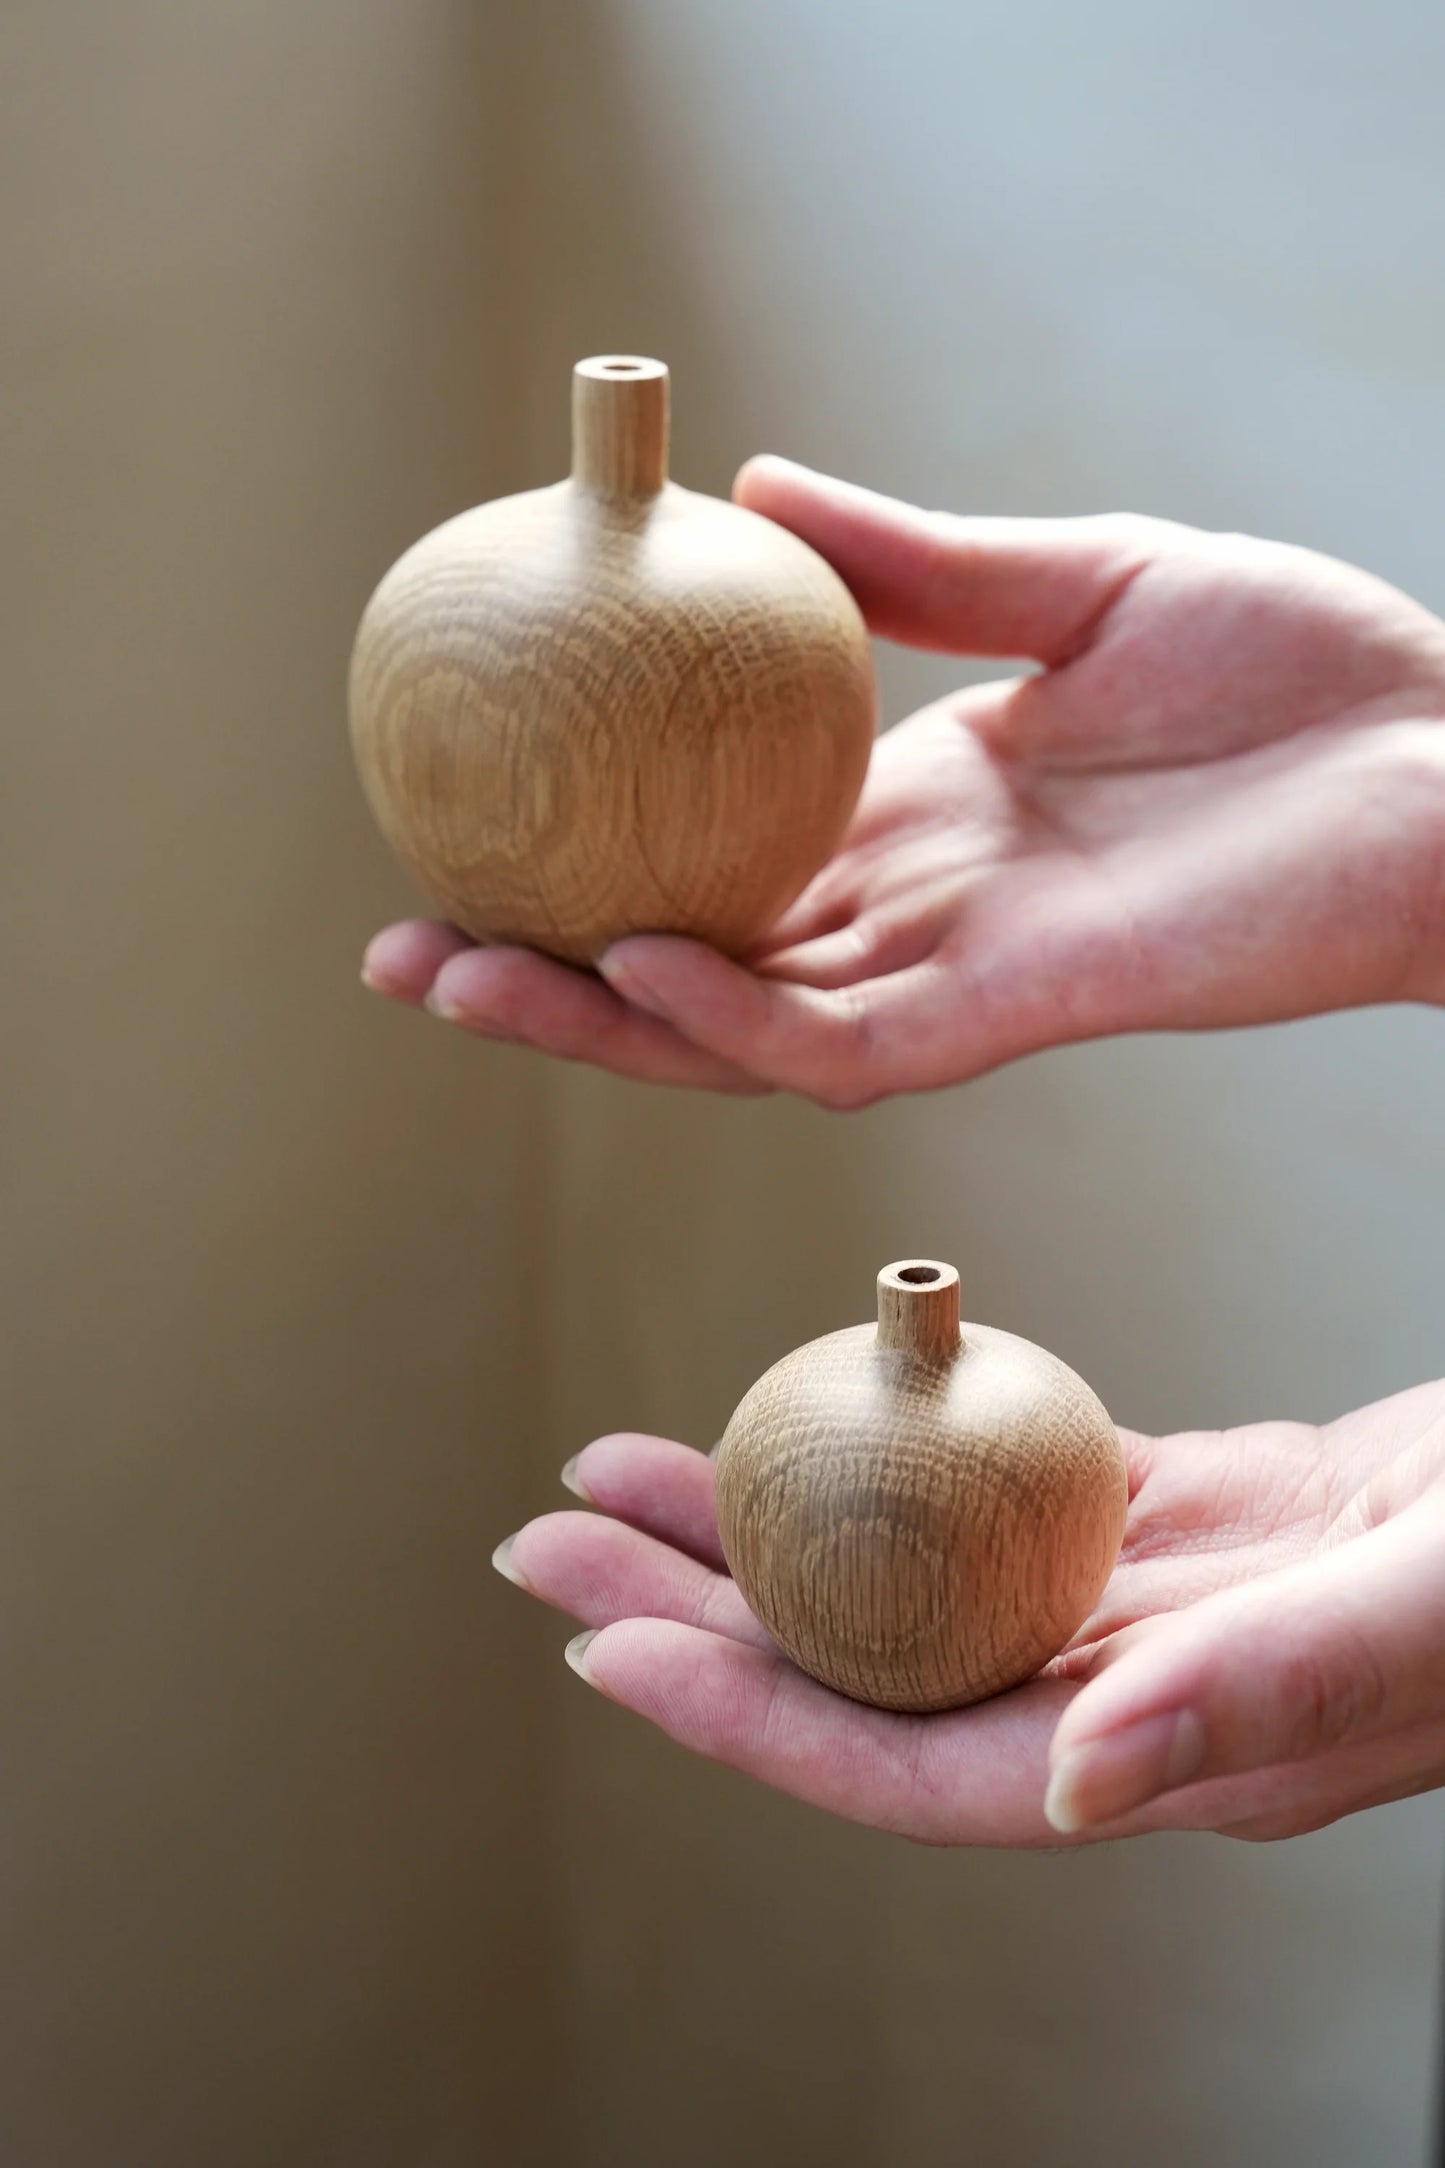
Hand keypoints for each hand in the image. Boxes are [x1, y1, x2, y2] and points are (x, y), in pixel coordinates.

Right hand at [363, 459, 1444, 1103]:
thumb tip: (751, 495)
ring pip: (737, 1033)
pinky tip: (639, 959)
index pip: (715, 859)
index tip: (467, 823)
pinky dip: (736, 1014)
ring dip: (596, 1017)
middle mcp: (911, 910)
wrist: (1444, 756)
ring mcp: (955, 972)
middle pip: (692, 969)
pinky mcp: (1019, 1010)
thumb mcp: (1075, 577)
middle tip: (404, 952)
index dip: (591, 858)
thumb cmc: (1292, 665)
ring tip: (456, 978)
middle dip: (547, 973)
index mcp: (912, 813)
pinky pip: (847, 1040)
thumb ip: (915, 562)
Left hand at [493, 1382, 1444, 1842]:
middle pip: (869, 1669)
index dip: (747, 1722)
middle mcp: (1134, 1695)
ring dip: (768, 1524)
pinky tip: (821, 1405)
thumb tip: (1077, 1787)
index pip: (912, 1766)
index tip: (600, 1654)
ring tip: (630, 1473)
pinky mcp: (1183, 1516)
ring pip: (910, 1576)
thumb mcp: (1422, 1609)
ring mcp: (1149, 1605)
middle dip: (696, 1617)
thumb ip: (1264, 1692)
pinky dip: (893, 1444)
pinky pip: (997, 1487)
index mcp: (1174, 1756)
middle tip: (546, 1542)